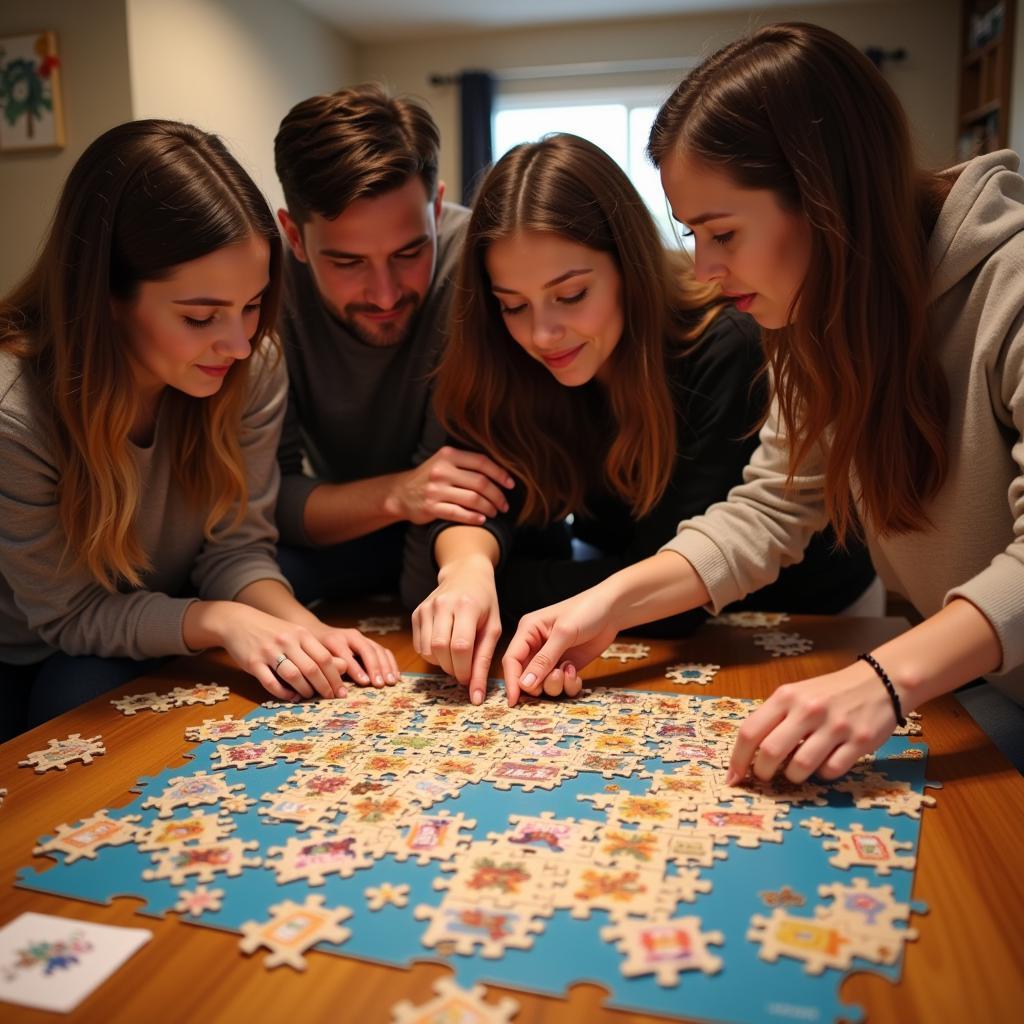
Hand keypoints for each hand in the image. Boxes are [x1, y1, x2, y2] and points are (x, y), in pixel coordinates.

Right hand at [205, 603, 348, 700]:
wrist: (238, 622)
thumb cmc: (272, 631)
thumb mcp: (295, 634)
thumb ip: (315, 649)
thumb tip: (342, 668)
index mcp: (300, 633)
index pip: (324, 657)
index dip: (335, 676)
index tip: (341, 690)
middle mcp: (287, 641)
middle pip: (311, 668)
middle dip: (324, 686)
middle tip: (330, 697)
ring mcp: (269, 652)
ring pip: (293, 676)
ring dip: (305, 690)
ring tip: (309, 696)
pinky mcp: (253, 663)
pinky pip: (271, 682)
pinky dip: (283, 693)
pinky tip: (290, 696)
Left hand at [312, 625, 399, 687]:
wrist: (317, 633)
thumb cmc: (314, 652)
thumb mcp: (314, 658)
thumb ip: (325, 669)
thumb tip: (333, 686)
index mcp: (334, 640)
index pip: (347, 654)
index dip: (356, 669)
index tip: (365, 683)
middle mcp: (350, 636)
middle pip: (366, 650)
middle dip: (375, 667)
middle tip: (380, 684)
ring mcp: (362, 638)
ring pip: (378, 649)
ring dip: (386, 666)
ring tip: (391, 682)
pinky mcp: (370, 642)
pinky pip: (384, 651)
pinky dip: (390, 664)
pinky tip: (395, 676)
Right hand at [389, 446, 513, 525]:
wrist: (401, 493)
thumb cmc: (430, 478)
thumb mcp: (444, 462)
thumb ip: (467, 464)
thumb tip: (501, 473)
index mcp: (448, 455)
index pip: (482, 462)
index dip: (500, 474)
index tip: (510, 484)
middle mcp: (442, 470)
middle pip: (480, 482)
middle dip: (497, 495)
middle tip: (504, 505)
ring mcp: (435, 489)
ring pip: (472, 499)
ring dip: (488, 507)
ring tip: (494, 512)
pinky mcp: (431, 507)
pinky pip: (458, 513)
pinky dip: (473, 518)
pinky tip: (482, 520)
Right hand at [411, 557, 501, 703]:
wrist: (465, 575)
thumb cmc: (485, 604)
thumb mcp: (492, 629)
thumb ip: (484, 662)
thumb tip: (476, 696)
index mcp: (467, 606)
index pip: (461, 646)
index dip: (464, 669)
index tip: (468, 679)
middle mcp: (443, 604)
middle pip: (440, 649)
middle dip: (451, 668)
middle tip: (462, 671)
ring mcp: (426, 608)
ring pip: (426, 651)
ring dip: (441, 663)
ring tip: (455, 658)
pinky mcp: (416, 613)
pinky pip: (419, 646)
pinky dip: (431, 655)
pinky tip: (444, 647)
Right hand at [502, 588, 619, 705]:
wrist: (612, 610)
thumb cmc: (586, 611)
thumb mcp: (563, 634)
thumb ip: (544, 660)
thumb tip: (525, 684)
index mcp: (528, 631)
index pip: (511, 660)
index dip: (511, 681)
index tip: (513, 701)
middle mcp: (536, 645)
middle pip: (526, 676)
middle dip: (539, 683)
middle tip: (556, 676)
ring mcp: (551, 657)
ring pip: (543, 684)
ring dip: (556, 684)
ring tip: (568, 670)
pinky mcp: (566, 665)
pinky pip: (561, 685)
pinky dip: (568, 684)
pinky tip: (575, 671)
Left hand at [726, 662, 899, 784]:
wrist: (880, 682)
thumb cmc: (829, 693)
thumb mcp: (796, 695)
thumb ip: (774, 718)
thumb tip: (748, 755)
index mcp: (786, 697)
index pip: (750, 731)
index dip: (737, 759)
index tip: (733, 777)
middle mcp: (808, 710)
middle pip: (770, 753)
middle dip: (763, 772)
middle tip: (766, 776)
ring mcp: (835, 726)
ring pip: (800, 767)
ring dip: (793, 777)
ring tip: (795, 771)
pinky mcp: (859, 742)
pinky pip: (831, 771)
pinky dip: (823, 774)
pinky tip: (825, 763)